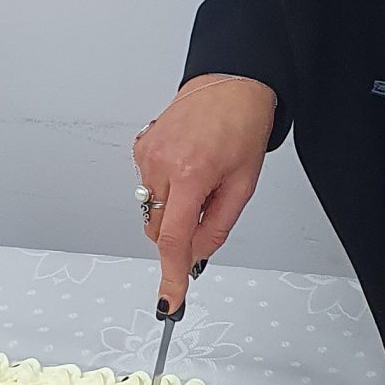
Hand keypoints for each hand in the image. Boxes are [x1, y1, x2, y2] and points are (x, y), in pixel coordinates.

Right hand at [132, 74, 276, 312]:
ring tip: (200, 177)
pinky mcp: (141, 147)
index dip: (171, 275)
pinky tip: (186, 164)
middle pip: (159, 230)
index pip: (173, 239)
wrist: (231, 84)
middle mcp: (162, 163)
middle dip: (181, 232)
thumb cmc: (242, 125)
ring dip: (175, 208)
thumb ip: (218, 226)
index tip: (169, 301)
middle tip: (209, 206)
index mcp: (192, 173)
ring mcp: (147, 154)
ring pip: (153, 210)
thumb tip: (198, 254)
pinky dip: (166, 188)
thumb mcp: (244, 183)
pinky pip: (148, 186)